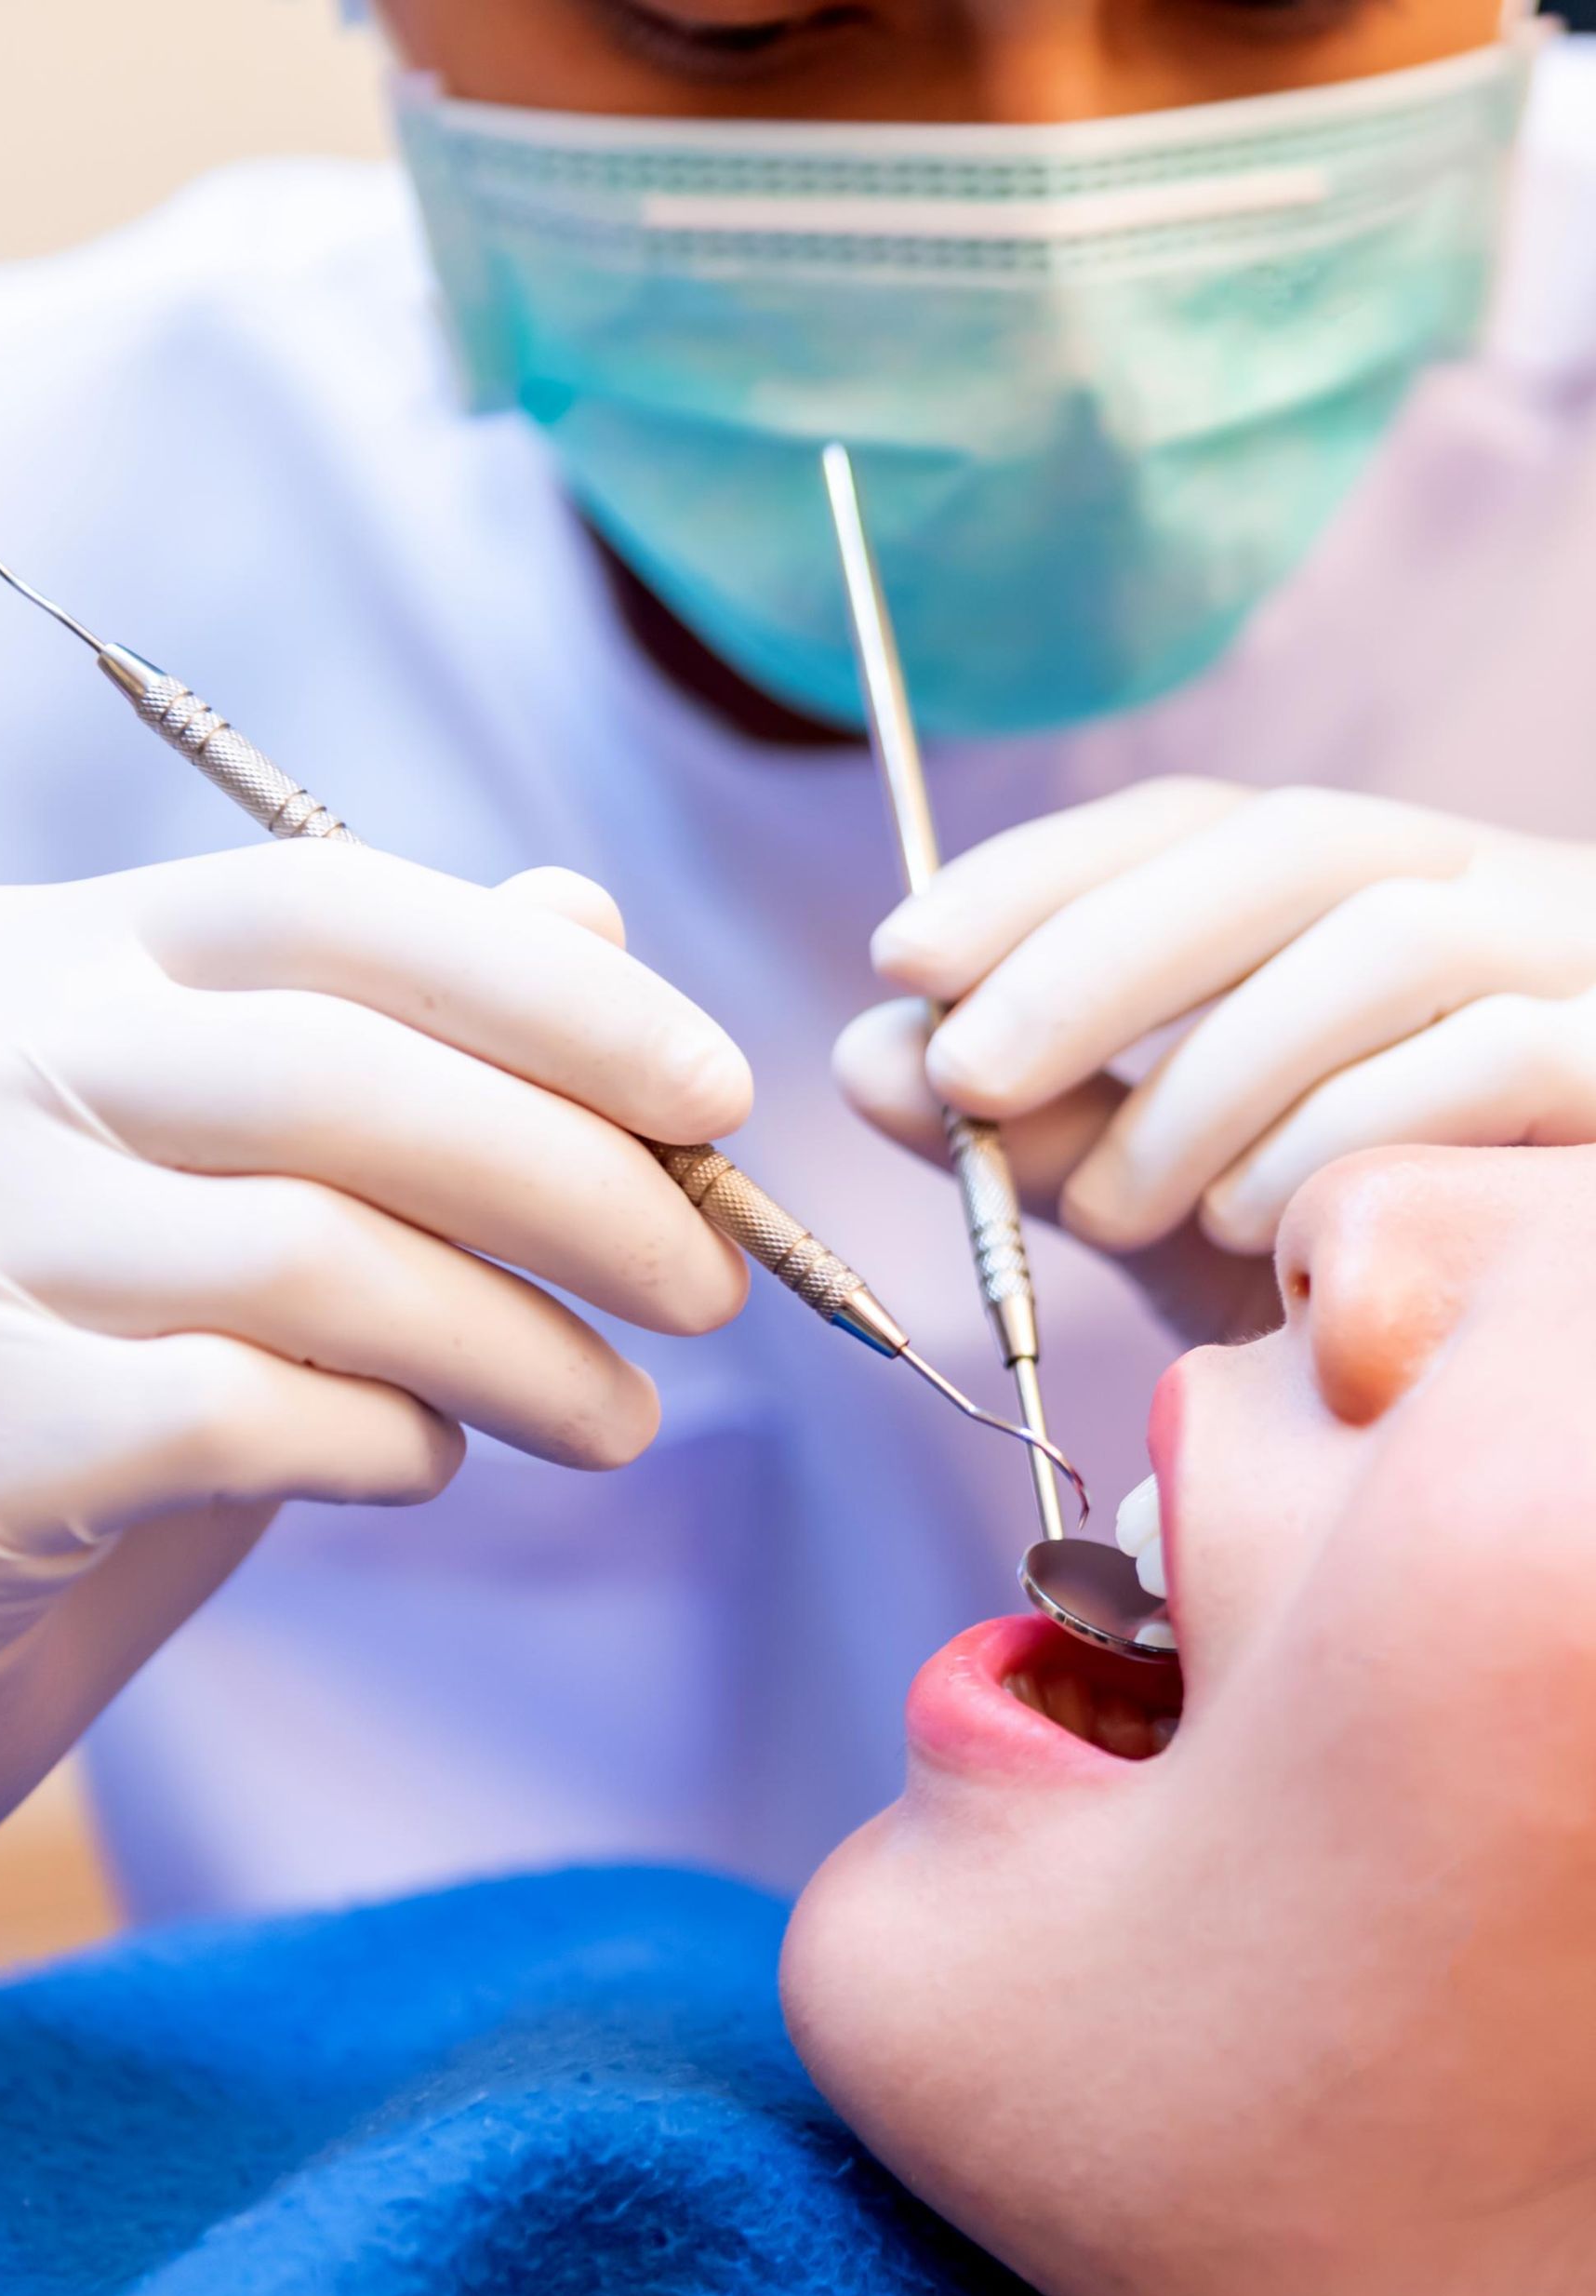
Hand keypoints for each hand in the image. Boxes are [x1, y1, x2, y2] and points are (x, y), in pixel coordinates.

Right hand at [0, 844, 749, 1898]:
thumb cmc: (41, 1377)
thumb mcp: (201, 1188)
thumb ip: (372, 1050)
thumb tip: (585, 916)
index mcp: (12, 962)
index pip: (320, 906)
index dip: (551, 994)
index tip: (715, 1094)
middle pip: (339, 1077)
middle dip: (578, 1179)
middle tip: (710, 1280)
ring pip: (316, 1255)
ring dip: (519, 1340)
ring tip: (613, 1413)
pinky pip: (244, 1414)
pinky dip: (389, 1438)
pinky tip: (427, 1462)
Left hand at [839, 778, 1595, 1331]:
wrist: (1554, 1377)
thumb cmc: (1365, 1262)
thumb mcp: (1182, 1192)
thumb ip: (1041, 1132)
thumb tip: (865, 1057)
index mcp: (1369, 891)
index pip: (1198, 822)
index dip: (1040, 871)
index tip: (903, 956)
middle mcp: (1485, 892)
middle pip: (1283, 848)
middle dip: (1093, 957)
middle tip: (964, 1075)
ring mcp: (1575, 969)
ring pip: (1380, 946)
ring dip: (1206, 1078)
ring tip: (1117, 1214)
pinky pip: (1487, 1061)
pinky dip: (1336, 1138)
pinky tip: (1258, 1230)